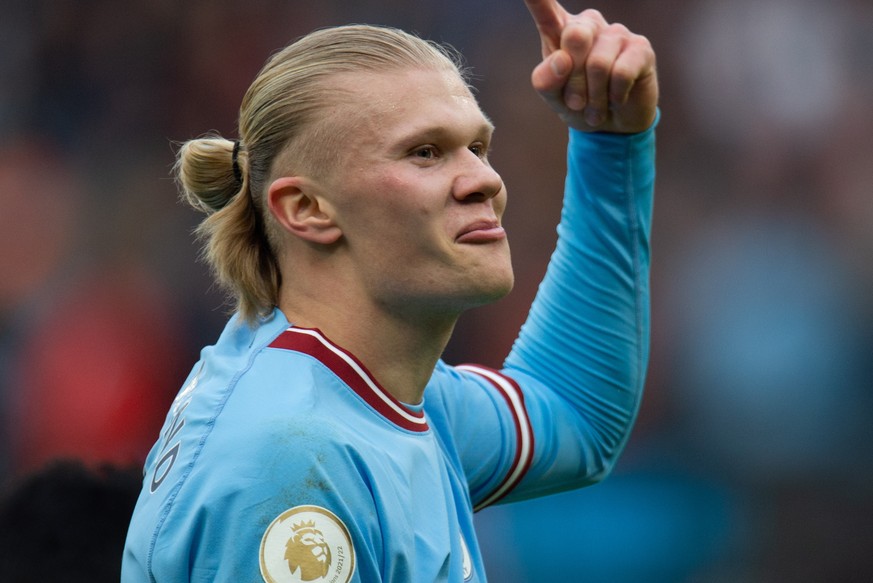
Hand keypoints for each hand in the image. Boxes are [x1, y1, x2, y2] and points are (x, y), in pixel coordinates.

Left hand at [524, 1, 657, 132]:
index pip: (545, 9)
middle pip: (575, 38)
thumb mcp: (554, 98)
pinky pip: (621, 74)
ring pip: (598, 64)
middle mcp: (588, 24)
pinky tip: (616, 99)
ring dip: (595, 98)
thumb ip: (546, 81)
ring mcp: (616, 33)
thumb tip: (562, 60)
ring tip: (595, 108)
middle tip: (577, 103)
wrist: (614, 126)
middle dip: (574, 82)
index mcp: (560, 31)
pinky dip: (614, 96)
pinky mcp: (640, 47)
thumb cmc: (580, 104)